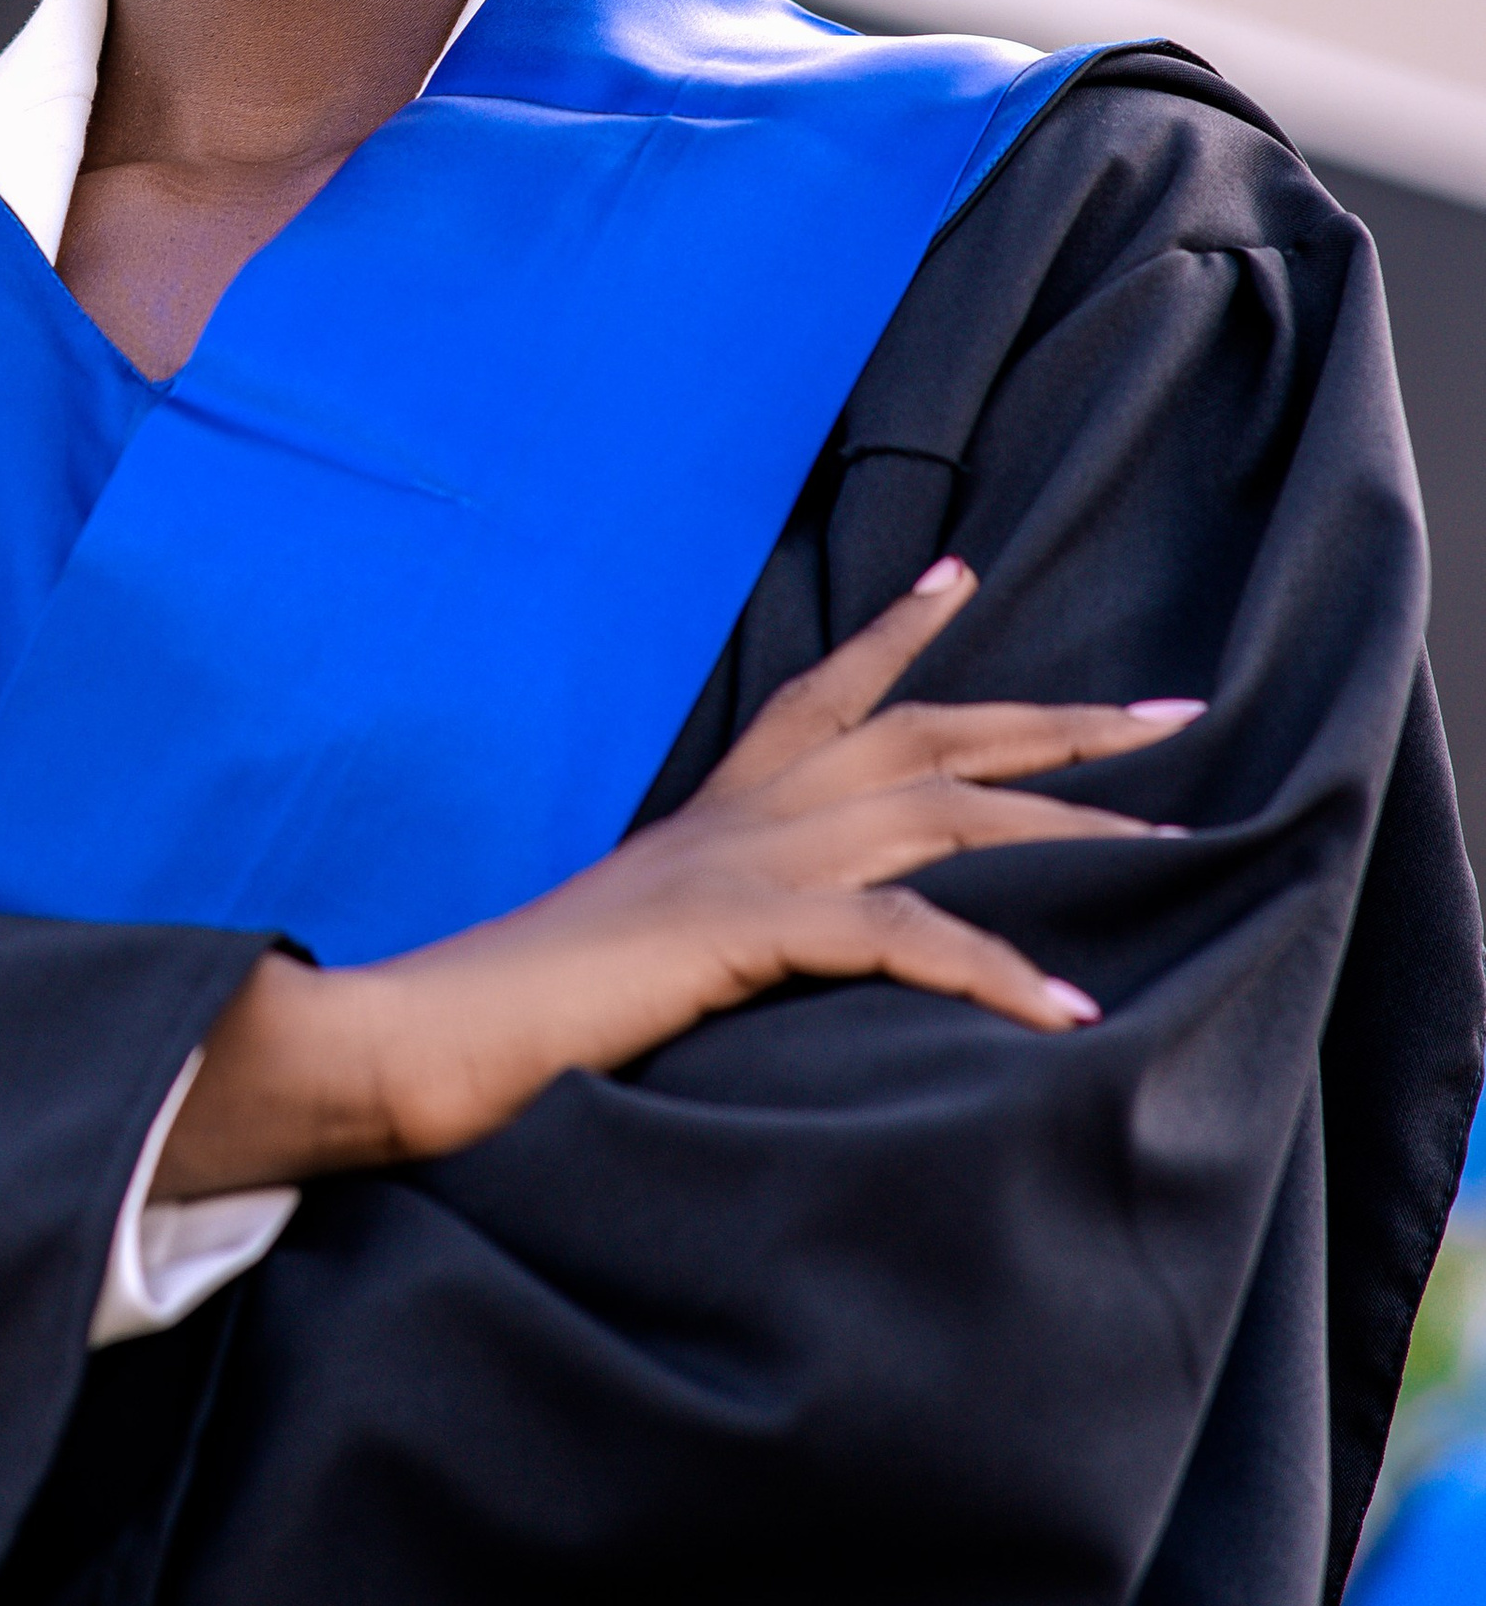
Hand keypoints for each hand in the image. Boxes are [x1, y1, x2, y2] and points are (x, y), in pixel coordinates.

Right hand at [158, 561, 1202, 1198]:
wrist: (430, 1034)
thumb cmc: (517, 1013)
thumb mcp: (637, 955)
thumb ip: (703, 935)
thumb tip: (735, 959)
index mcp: (715, 815)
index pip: (823, 695)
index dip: (899, 634)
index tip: (961, 571)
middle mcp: (744, 817)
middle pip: (926, 736)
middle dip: (1055, 719)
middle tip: (1169, 708)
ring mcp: (748, 865)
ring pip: (942, 811)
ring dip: (1068, 822)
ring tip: (1175, 840)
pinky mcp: (746, 931)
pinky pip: (901, 938)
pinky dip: (993, 968)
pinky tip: (1070, 1007)